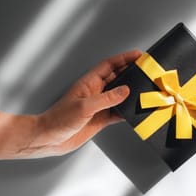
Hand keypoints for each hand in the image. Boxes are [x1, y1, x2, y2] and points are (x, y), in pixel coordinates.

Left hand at [24, 50, 141, 157]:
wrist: (49, 139)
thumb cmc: (58, 120)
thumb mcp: (84, 107)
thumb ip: (106, 99)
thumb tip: (125, 90)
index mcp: (89, 83)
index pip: (109, 66)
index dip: (124, 59)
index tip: (137, 55)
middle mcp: (95, 92)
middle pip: (117, 78)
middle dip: (131, 72)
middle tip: (146, 70)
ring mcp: (99, 106)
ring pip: (120, 95)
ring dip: (131, 93)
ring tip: (144, 89)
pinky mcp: (100, 119)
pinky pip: (118, 112)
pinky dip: (127, 111)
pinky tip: (134, 112)